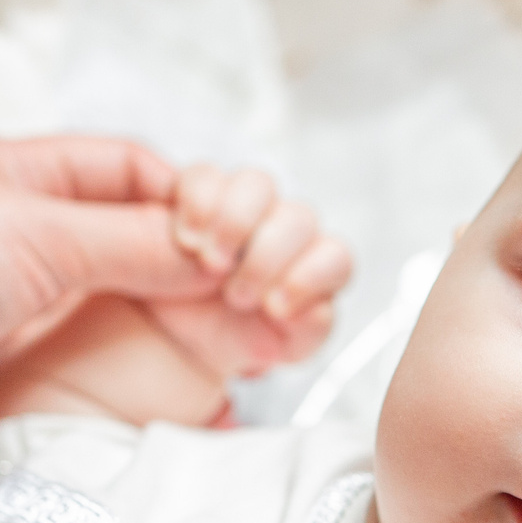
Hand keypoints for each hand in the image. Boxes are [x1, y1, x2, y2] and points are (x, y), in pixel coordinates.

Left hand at [0, 136, 227, 458]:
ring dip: (196, 337)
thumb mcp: (36, 232)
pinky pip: (104, 389)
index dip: (206, 206)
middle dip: (217, 276)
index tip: (244, 243)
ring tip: (254, 355)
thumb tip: (226, 255)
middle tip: (267, 306)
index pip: (148, 180)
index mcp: (36, 181)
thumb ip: (140, 245)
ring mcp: (29, 319)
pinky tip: (202, 407)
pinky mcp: (18, 387)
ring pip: (137, 323)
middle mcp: (37, 245)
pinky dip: (157, 397)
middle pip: (155, 253)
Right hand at [150, 164, 352, 377]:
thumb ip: (307, 331)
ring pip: (257, 184)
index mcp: (314, 266)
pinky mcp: (201, 191)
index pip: (335, 257)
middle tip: (236, 296)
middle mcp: (285, 229)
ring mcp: (245, 204)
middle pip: (298, 219)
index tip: (275, 309)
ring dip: (234, 223)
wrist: (186, 332)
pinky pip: (204, 175)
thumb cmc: (239, 334)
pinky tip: (187, 240)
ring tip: (208, 263)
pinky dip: (198, 205)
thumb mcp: (273, 346)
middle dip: (265, 259)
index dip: (309, 280)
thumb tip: (316, 311)